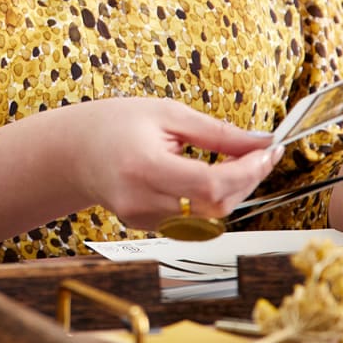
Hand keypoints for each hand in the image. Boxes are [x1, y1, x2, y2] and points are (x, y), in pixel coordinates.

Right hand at [64, 98, 283, 230]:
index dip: (248, 171)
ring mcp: (145, 220)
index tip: (269, 151)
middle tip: (261, 153)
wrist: (73, 152)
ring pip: (210, 218)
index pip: (211, 184)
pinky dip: (212, 199)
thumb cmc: (116, 125)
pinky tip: (212, 176)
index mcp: (145, 168)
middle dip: (247, 180)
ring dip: (233, 191)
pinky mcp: (149, 228)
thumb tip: (261, 142)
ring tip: (237, 162)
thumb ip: (217, 132)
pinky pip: (195, 220)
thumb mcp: (167, 114)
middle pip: (215, 206)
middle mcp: (143, 202)